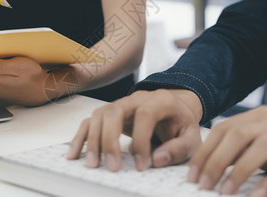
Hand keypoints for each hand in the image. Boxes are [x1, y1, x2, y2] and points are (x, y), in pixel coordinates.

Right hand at [67, 89, 202, 171]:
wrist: (174, 109)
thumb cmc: (181, 123)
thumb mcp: (191, 137)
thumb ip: (178, 148)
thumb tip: (157, 159)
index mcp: (160, 100)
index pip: (145, 114)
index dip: (141, 140)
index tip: (141, 165)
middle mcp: (136, 98)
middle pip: (115, 111)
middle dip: (110, 140)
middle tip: (112, 167)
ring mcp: (121, 103)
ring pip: (99, 115)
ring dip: (93, 140)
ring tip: (93, 164)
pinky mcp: (110, 113)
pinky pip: (90, 121)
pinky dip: (81, 137)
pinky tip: (75, 153)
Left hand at [188, 105, 266, 196]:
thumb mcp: (264, 143)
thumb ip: (240, 149)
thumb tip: (210, 166)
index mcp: (258, 116)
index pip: (223, 129)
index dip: (205, 151)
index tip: (193, 173)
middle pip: (237, 135)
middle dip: (216, 161)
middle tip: (204, 184)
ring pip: (260, 147)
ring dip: (239, 171)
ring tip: (225, 192)